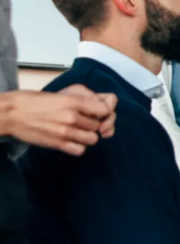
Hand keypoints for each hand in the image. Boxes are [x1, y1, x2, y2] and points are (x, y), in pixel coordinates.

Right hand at [0, 88, 116, 154]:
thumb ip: (79, 100)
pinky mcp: (57, 143)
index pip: (105, 109)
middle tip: (83, 124)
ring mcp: (66, 131)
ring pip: (93, 139)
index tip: (95, 114)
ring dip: (87, 137)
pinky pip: (80, 150)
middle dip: (93, 125)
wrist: (10, 113)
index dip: (102, 113)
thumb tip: (96, 106)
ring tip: (77, 133)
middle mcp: (73, 116)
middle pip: (98, 125)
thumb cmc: (32, 101)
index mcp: (74, 101)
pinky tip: (70, 142)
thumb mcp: (59, 94)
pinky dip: (78, 147)